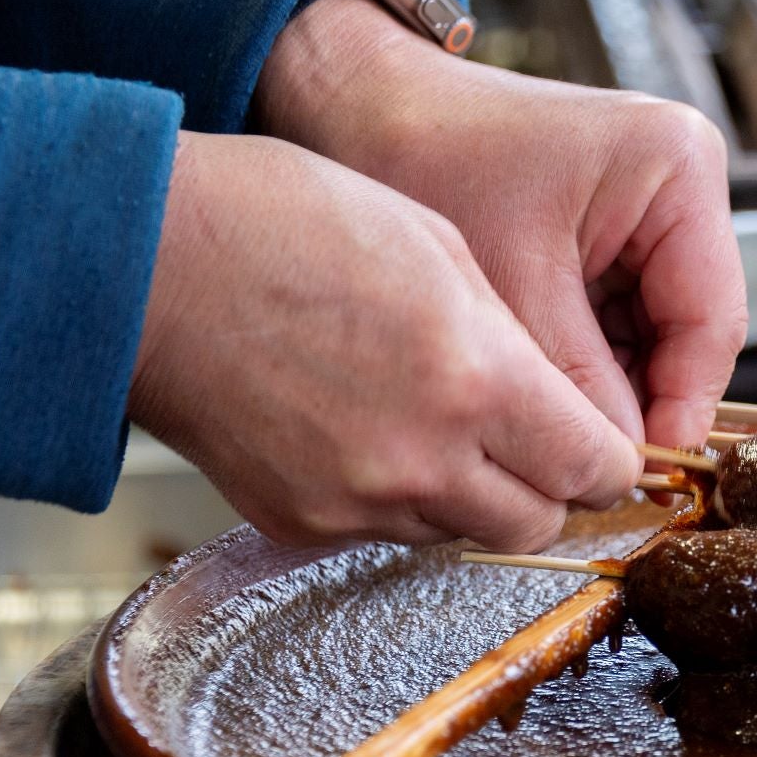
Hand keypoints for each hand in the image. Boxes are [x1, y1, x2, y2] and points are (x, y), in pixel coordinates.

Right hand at [129, 132, 641, 549]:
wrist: (144, 263)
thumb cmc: (287, 223)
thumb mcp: (440, 248)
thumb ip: (513, 339)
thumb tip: (553, 398)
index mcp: (476, 381)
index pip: (594, 468)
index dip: (611, 458)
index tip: (608, 443)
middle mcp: (422, 461)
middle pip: (538, 524)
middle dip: (552, 488)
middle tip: (538, 442)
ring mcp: (355, 502)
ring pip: (462, 533)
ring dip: (476, 495)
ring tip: (444, 424)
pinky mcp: (297, 524)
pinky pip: (385, 532)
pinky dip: (401, 499)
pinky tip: (375, 432)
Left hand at [254, 0, 747, 451]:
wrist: (359, 107)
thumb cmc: (426, 156)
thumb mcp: (513, 285)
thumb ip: (576, 382)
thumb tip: (616, 466)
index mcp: (679, 168)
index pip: (711, 318)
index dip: (684, 404)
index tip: (641, 466)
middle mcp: (681, 185)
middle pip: (691, 330)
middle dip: (643, 399)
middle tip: (595, 466)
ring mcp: (650, 211)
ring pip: (658, 336)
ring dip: (613, 386)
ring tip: (558, 432)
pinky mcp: (614, 235)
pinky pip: (621, 322)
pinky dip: (588, 364)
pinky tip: (546, 393)